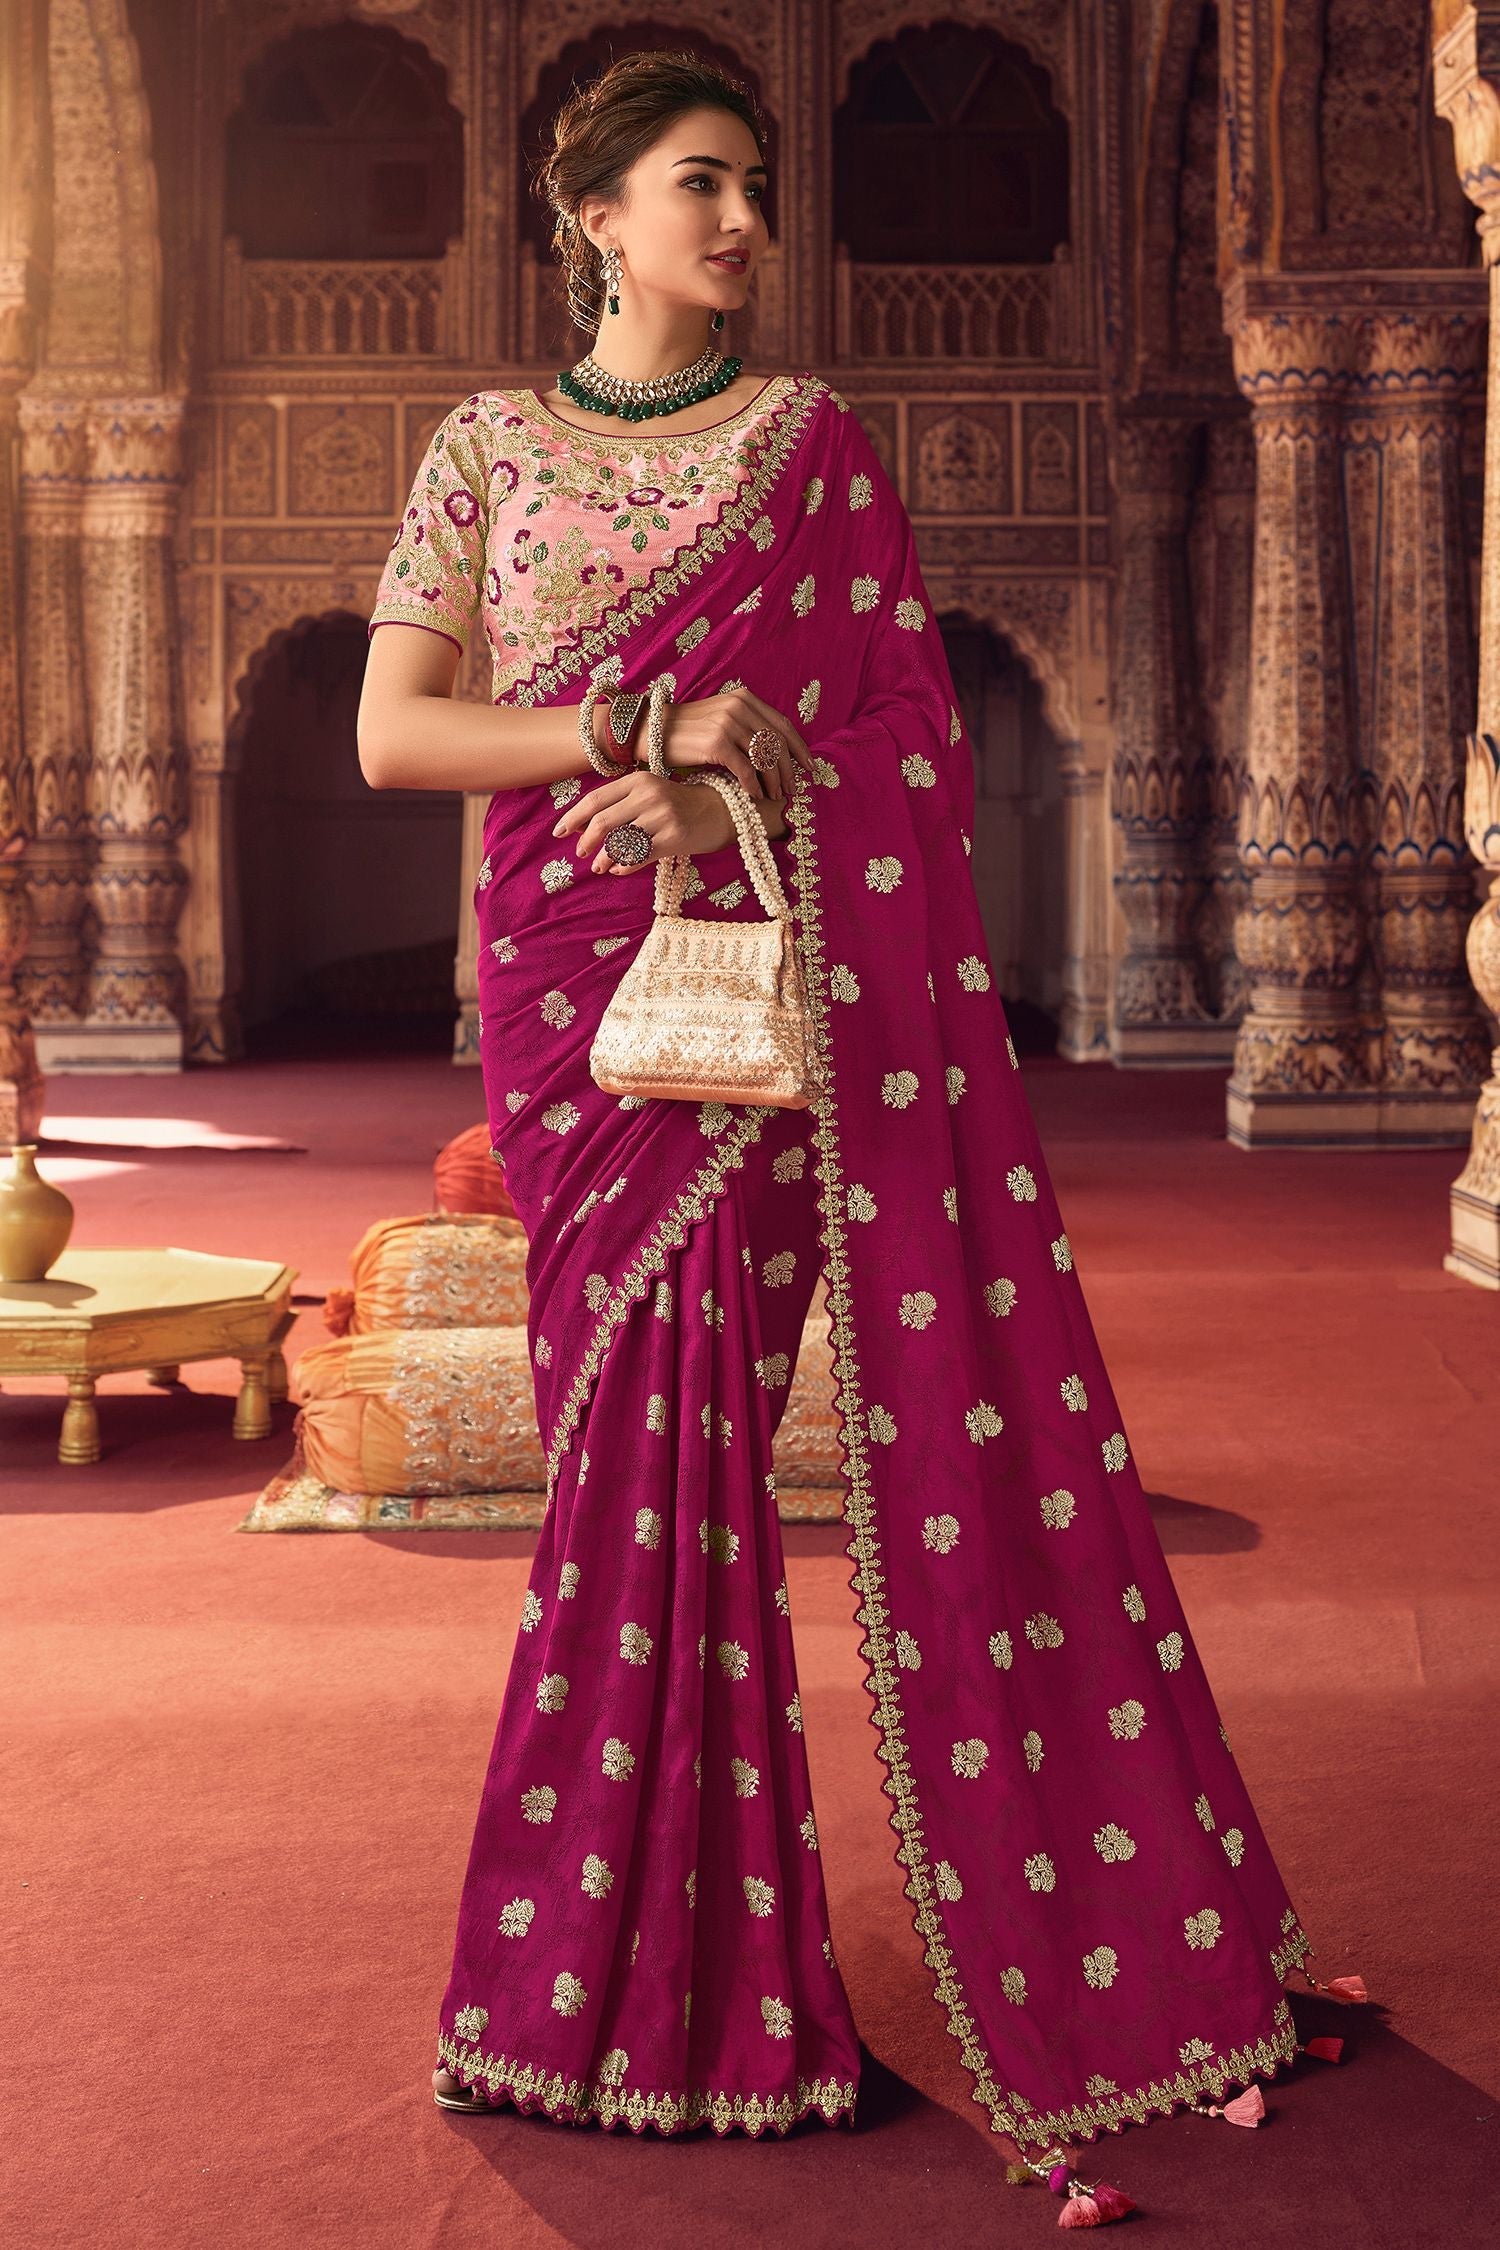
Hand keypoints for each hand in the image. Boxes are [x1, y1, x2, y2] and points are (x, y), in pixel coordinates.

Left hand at [552, 769, 737, 875]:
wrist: (721, 811)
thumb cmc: (678, 804)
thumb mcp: (649, 793)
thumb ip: (620, 804)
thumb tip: (583, 826)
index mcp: (638, 780)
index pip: (596, 799)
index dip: (573, 817)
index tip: (559, 832)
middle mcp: (649, 795)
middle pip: (603, 821)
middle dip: (585, 840)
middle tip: (580, 852)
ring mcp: (662, 817)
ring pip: (620, 841)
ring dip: (603, 857)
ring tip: (598, 866)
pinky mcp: (674, 838)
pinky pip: (639, 856)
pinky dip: (624, 865)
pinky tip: (618, 869)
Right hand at [649, 687, 813, 803]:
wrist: (649, 732)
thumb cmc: (686, 733)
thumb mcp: (719, 720)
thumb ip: (745, 728)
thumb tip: (774, 753)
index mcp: (743, 698)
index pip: (782, 724)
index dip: (799, 748)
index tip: (809, 767)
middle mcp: (738, 707)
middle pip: (777, 743)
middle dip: (789, 770)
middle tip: (793, 790)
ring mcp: (727, 723)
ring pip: (764, 758)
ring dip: (773, 782)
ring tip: (775, 797)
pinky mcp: (716, 742)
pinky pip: (745, 769)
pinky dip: (753, 786)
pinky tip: (755, 796)